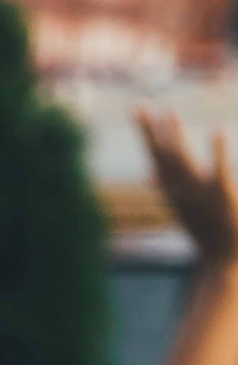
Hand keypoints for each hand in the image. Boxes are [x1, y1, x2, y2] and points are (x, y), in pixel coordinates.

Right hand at [138, 109, 237, 273]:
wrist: (226, 259)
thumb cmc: (208, 233)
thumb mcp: (183, 207)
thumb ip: (167, 186)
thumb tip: (148, 174)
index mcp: (174, 189)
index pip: (156, 154)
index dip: (147, 131)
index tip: (138, 108)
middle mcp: (183, 190)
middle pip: (162, 155)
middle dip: (150, 130)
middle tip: (139, 105)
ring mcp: (201, 194)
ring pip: (183, 161)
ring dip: (175, 137)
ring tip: (171, 113)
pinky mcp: (225, 197)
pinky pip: (220, 171)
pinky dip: (218, 152)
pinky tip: (217, 130)